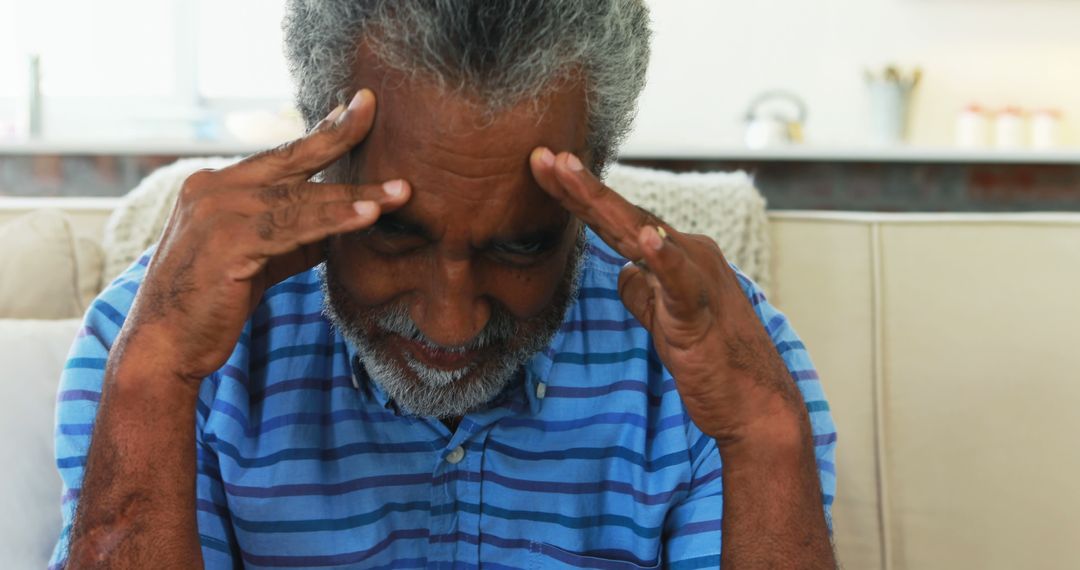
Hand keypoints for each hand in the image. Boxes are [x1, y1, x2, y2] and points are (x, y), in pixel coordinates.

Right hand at [125, 89, 410, 382]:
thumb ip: (294, 233)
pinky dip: (333, 221)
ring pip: (300, 198)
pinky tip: (367, 217)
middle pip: (290, 160)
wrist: (166, 344)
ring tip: (399, 191)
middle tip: (372, 109)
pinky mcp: (228, 244)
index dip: (319, 132)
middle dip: (337, 135)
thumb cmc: (213, 302)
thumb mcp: (259, 257)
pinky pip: (292, 229)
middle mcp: (213, 189)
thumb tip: (344, 218)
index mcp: (217, 186)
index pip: (279, 155)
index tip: (354, 110)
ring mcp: (217, 214)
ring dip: (355, 196)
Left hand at [529, 148, 805, 448]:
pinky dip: (664, 258)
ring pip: (642, 233)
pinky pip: (680, 282)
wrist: (757, 405)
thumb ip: (645, 292)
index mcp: (676, 257)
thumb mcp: (665, 322)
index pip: (618, 221)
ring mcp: (697, 279)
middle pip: (622, 215)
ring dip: (602, 202)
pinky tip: (646, 238)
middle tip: (541, 156)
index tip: (544, 169)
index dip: (579, 196)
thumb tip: (624, 272)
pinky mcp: (700, 314)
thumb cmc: (713, 362)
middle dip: (578, 185)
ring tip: (568, 171)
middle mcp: (689, 255)